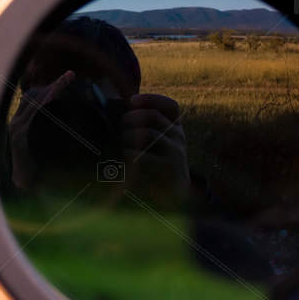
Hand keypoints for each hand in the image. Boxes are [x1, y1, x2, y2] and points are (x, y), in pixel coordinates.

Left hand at [121, 92, 188, 208]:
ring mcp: (176, 152)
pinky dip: (129, 155)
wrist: (176, 199)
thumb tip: (120, 110)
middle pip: (153, 116)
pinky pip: (142, 155)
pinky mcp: (169, 168)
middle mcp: (178, 137)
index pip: (170, 106)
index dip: (151, 100)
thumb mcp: (157, 146)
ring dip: (128, 137)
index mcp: (175, 129)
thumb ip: (145, 128)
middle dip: (131, 118)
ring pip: (146, 133)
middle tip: (122, 127)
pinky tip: (126, 161)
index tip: (131, 101)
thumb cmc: (158, 168)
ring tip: (123, 147)